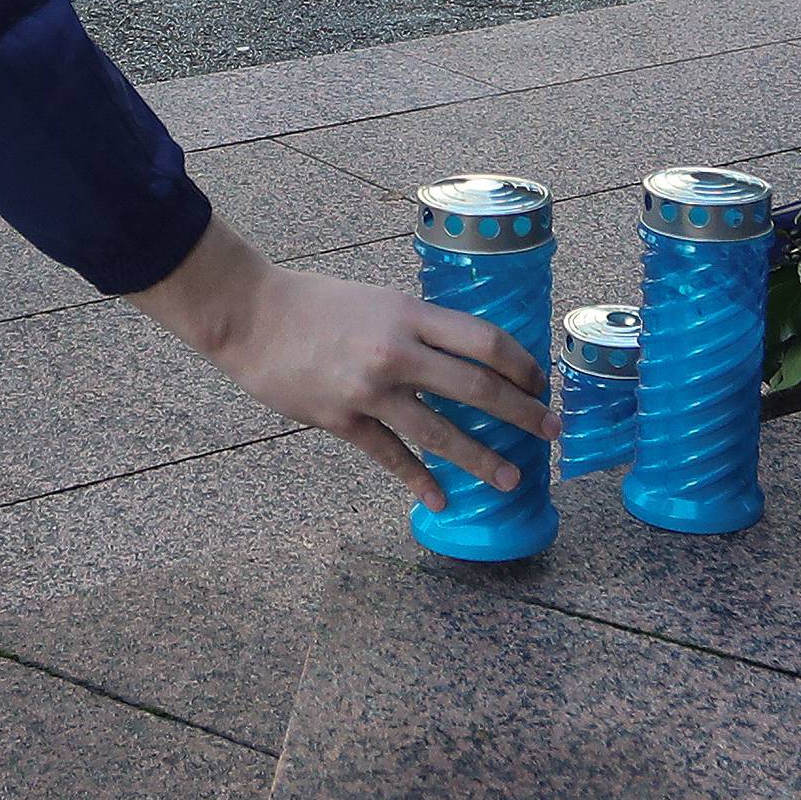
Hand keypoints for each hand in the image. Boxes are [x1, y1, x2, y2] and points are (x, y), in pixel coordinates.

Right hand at [131, 218, 556, 508]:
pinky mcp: (341, 419)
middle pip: (476, 388)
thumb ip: (416, 327)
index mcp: (408, 313)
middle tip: (550, 432)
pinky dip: (417, 479)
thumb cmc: (314, 302)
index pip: (484, 341)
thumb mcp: (378, 300)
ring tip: (510, 480)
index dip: (521, 365)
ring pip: (440, 431)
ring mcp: (369, 389)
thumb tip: (464, 357)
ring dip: (480, 458)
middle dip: (521, 414)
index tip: (540, 383)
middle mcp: (395, 351)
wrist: (250, 315)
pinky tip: (439, 499)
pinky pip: (390, 455)